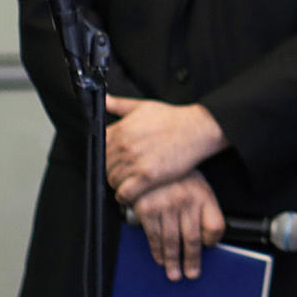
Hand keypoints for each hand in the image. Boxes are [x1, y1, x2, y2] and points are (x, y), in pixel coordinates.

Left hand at [104, 96, 227, 204]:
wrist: (198, 128)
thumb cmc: (173, 118)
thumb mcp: (143, 106)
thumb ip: (119, 104)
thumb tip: (104, 100)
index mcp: (120, 130)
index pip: (98, 149)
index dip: (104, 157)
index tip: (114, 161)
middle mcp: (124, 145)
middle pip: (104, 166)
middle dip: (112, 171)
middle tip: (124, 175)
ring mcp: (135, 161)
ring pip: (113, 180)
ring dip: (119, 184)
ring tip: (129, 185)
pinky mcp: (148, 175)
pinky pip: (125, 192)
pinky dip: (125, 196)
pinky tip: (130, 195)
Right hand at [128, 170, 224, 280]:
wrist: (149, 160)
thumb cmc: (177, 176)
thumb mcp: (199, 186)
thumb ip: (205, 209)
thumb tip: (209, 239)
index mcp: (203, 195)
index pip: (216, 225)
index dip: (214, 240)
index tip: (209, 248)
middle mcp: (186, 201)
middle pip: (193, 238)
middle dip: (192, 260)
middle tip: (192, 274)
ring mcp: (166, 206)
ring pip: (172, 241)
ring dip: (173, 260)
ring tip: (174, 274)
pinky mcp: (147, 209)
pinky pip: (153, 235)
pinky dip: (157, 250)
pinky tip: (160, 259)